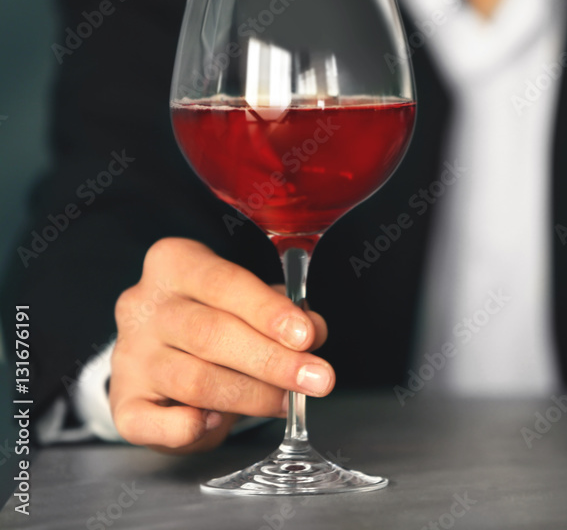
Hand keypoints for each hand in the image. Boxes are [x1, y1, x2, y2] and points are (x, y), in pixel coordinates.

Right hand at [110, 238, 330, 452]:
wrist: (162, 351)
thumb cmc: (215, 318)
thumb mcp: (251, 302)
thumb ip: (282, 314)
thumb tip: (313, 331)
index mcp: (175, 264)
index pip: (223, 282)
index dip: (268, 311)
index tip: (307, 336)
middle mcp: (144, 305)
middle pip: (210, 333)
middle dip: (272, 360)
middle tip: (316, 380)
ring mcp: (129, 355)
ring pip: (193, 379)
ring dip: (250, 396)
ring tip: (287, 402)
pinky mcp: (123, 401)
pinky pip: (148, 422)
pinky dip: (183, 428)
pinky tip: (213, 423)